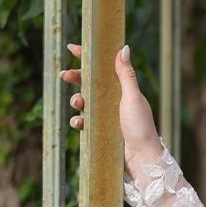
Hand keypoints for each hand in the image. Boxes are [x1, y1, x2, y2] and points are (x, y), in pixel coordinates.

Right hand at [62, 43, 160, 159]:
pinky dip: (78, 120)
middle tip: (64, 75)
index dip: (88, 58)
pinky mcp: (99, 130)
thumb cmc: (141, 126)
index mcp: (122, 89)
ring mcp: (105, 115)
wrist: (141, 158)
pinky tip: (78, 122)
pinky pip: (83, 121)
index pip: (103, 68)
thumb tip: (123, 47)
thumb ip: (126, 74)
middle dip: (75, 78)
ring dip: (76, 99)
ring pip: (83, 102)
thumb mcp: (133, 97)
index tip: (73, 48)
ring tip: (77, 103)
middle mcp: (113, 100)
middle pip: (89, 83)